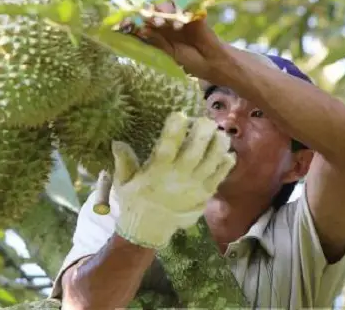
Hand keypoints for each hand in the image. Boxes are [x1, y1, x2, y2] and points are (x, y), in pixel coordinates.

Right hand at [111, 112, 235, 248]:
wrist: (149, 230)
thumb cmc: (134, 202)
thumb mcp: (123, 182)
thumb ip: (123, 161)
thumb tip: (117, 141)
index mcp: (157, 171)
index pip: (167, 146)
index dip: (175, 128)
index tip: (179, 114)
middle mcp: (178, 176)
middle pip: (196, 150)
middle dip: (203, 130)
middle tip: (205, 120)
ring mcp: (195, 186)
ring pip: (213, 160)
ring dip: (219, 143)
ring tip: (218, 133)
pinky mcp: (205, 194)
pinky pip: (221, 176)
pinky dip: (226, 163)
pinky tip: (227, 152)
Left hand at [119, 0, 228, 80]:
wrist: (210, 62)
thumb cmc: (188, 60)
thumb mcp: (168, 53)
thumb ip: (155, 41)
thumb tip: (140, 30)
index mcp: (156, 30)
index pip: (142, 20)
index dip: (134, 19)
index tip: (127, 22)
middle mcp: (165, 20)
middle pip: (153, 8)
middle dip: (150, 12)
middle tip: (151, 20)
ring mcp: (179, 14)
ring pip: (167, 3)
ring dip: (165, 10)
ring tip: (166, 23)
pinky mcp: (193, 11)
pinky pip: (185, 1)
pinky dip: (182, 8)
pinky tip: (182, 22)